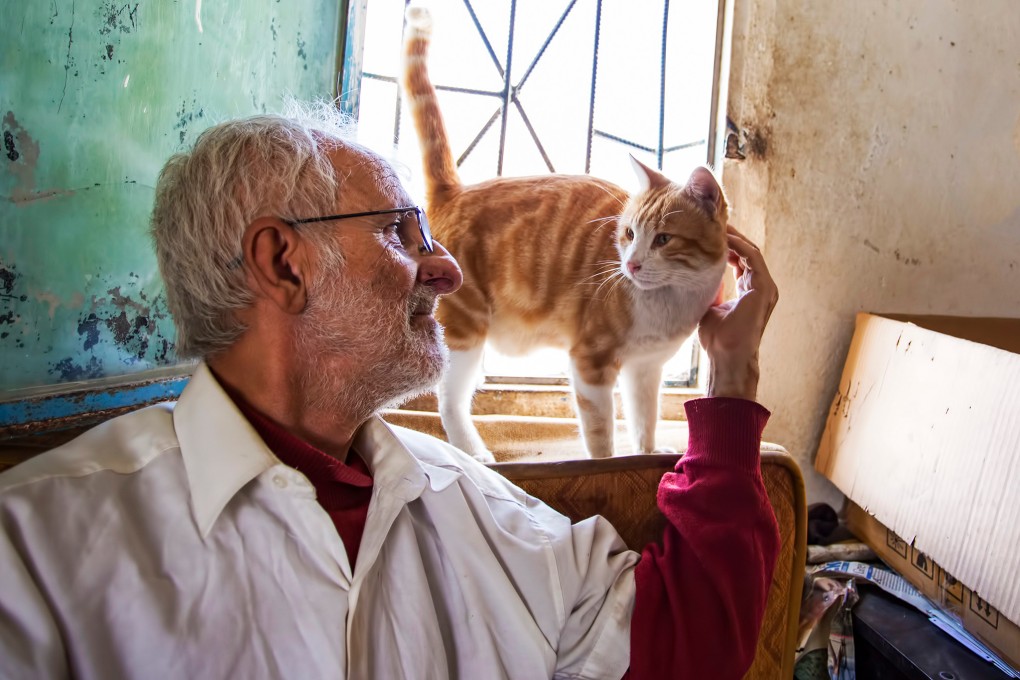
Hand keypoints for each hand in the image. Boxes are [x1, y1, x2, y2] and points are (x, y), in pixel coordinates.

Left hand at [698, 225, 778, 399]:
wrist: (727, 357)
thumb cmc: (717, 339)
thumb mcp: (710, 306)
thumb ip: (710, 289)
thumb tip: (697, 274)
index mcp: (751, 290)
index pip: (742, 260)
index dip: (727, 246)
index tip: (708, 235)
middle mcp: (761, 286)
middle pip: (748, 252)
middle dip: (731, 237)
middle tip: (712, 224)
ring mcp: (765, 287)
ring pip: (751, 252)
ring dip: (734, 238)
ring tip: (716, 226)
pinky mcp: (764, 288)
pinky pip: (752, 258)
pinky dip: (739, 246)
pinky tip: (723, 238)